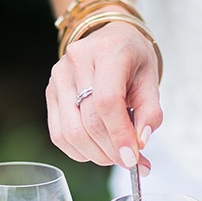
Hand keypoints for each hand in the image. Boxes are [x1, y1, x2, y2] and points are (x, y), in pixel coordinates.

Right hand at [46, 19, 162, 172]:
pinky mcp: (50, 92)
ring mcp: (59, 76)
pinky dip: (79, 151)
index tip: (133, 158)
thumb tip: (139, 144)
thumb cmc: (133, 58)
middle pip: (89, 121)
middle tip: (130, 161)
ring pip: (71, 132)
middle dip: (111, 150)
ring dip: (95, 154)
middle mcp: (78, 60)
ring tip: (114, 155)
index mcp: (109, 51)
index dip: (119, 135)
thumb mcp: (151, 80)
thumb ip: (150, 113)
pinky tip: (96, 150)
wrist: (110, 38)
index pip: (107, 101)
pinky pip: (58, 134)